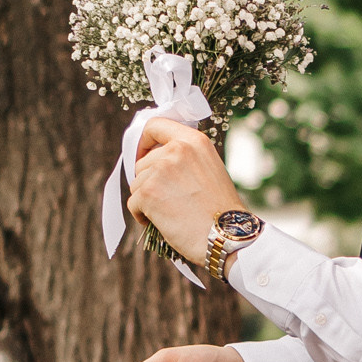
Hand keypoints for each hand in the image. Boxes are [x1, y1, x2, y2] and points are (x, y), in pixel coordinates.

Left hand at [126, 118, 235, 264]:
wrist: (227, 236)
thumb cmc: (221, 209)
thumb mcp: (209, 168)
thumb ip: (185, 157)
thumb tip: (154, 158)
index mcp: (193, 141)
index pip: (155, 125)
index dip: (144, 141)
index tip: (144, 154)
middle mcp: (175, 150)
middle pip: (142, 162)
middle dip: (149, 182)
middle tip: (170, 199)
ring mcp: (159, 170)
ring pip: (136, 184)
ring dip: (147, 200)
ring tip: (172, 212)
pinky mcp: (147, 192)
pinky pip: (133, 203)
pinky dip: (143, 216)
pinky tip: (164, 223)